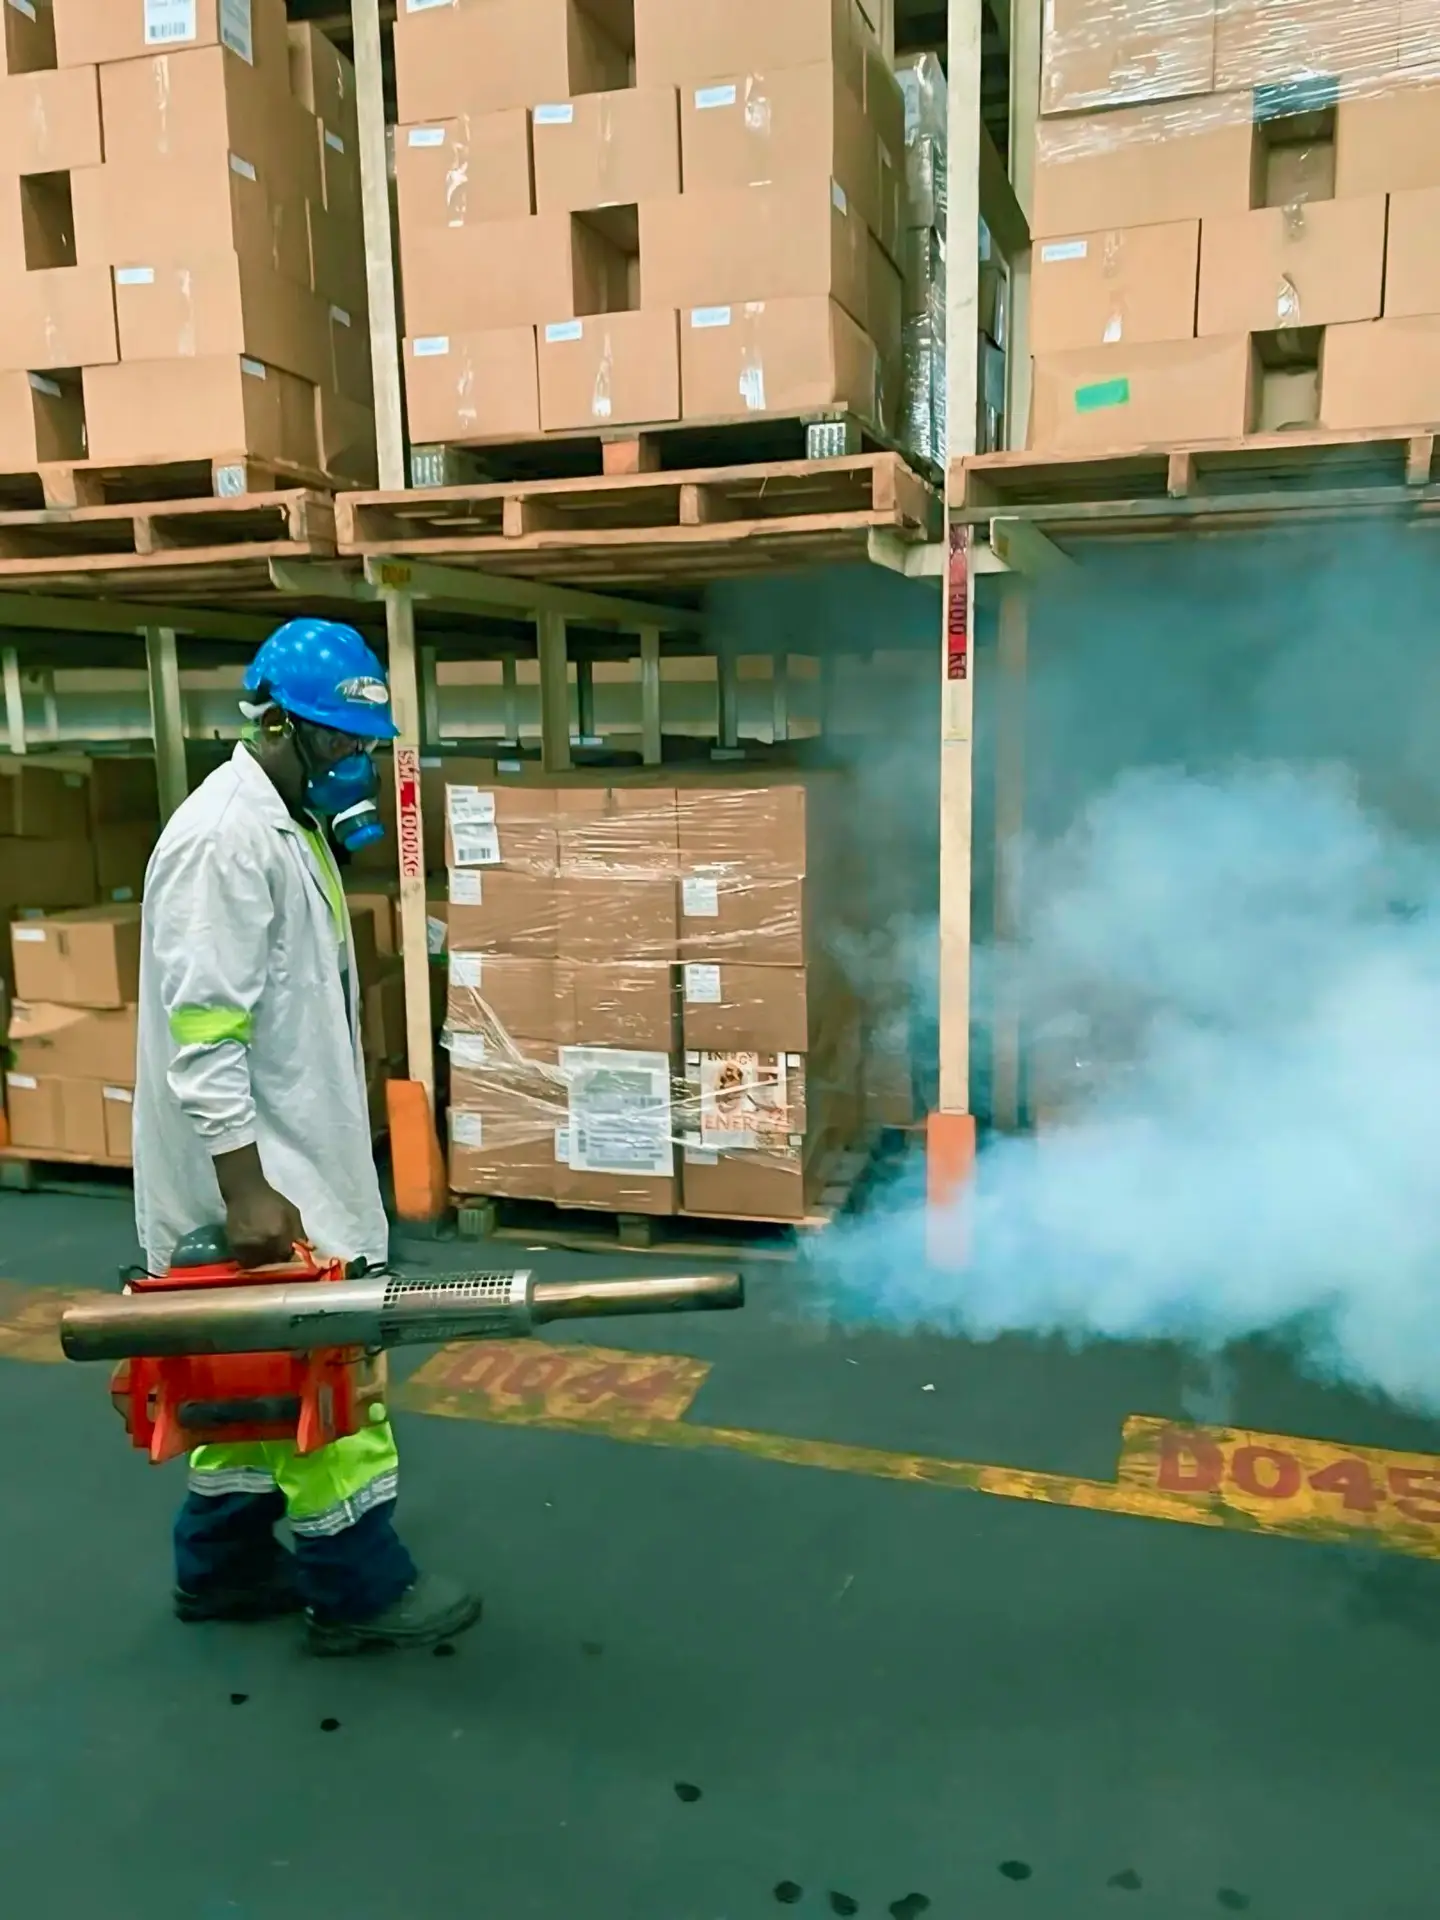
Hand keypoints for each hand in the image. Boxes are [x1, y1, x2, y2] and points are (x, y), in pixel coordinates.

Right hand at [214, 1145, 306, 1268]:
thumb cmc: (271, 1201)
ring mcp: (246, 1246)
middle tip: (276, 1250)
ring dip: (263, 1259)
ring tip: (264, 1249)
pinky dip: (250, 1257)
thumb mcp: (292, 1212)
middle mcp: (262, 1242)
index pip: (287, 1256)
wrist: (245, 1192)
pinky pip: (244, 1260)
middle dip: (277, 1258)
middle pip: (272, 1261)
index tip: (289, 1252)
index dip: (289, 1256)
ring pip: (258, 1263)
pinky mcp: (233, 1246)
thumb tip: (306, 1251)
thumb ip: (299, 1233)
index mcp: (278, 1234)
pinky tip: (254, 1248)